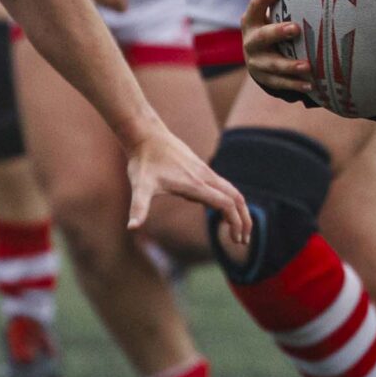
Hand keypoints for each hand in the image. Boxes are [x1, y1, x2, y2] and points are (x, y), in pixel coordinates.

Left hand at [125, 124, 249, 244]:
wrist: (146, 135)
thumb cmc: (143, 162)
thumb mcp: (140, 186)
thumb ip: (138, 207)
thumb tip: (131, 228)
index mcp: (195, 184)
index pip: (226, 203)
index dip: (235, 222)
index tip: (237, 239)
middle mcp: (205, 177)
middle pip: (236, 197)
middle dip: (244, 220)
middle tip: (243, 241)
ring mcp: (205, 172)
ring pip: (232, 191)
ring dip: (239, 210)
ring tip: (237, 230)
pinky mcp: (201, 169)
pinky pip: (223, 186)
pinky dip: (230, 201)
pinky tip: (221, 213)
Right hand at [239, 0, 316, 98]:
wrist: (257, 59)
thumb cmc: (271, 29)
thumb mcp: (271, 16)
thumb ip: (283, 4)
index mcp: (251, 22)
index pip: (254, 7)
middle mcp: (251, 42)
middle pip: (262, 37)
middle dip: (278, 32)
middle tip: (296, 28)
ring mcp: (257, 62)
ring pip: (273, 64)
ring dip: (290, 65)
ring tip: (308, 66)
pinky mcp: (265, 78)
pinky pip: (280, 83)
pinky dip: (295, 84)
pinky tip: (310, 84)